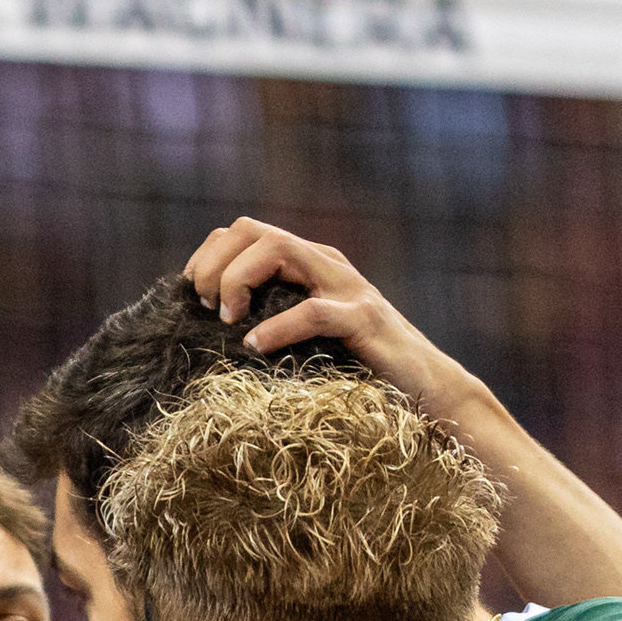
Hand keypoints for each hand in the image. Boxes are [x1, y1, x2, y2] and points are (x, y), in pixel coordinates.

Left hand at [183, 217, 491, 419]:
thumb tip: (211, 333)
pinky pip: (311, 311)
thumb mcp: (304, 339)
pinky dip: (275, 328)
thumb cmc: (358, 372)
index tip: (193, 298)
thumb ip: (270, 321)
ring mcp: (347, 287)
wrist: (428, 391)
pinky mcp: (364, 320)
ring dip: (238, 281)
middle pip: (254, 230)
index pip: (243, 231)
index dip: (208, 258)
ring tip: (228, 322)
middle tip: (208, 310)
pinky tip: (256, 347)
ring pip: (278, 249)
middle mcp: (325, 263)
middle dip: (216, 265)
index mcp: (308, 263)